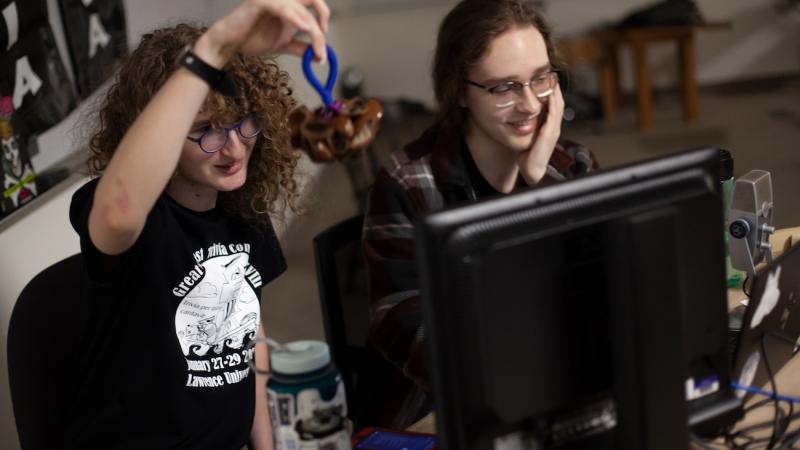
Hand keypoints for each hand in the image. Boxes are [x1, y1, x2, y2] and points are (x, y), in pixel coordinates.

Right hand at [195, 0, 329, 67]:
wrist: (231, 43)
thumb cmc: (253, 39)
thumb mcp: (284, 44)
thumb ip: (301, 48)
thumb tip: (320, 57)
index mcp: (290, 5)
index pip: (314, 4)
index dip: (324, 17)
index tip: (324, 39)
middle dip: (322, 18)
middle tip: (322, 40)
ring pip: (300, 7)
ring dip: (311, 27)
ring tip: (316, 45)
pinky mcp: (262, 2)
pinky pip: (282, 7)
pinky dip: (295, 17)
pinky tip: (303, 27)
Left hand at [517, 83, 563, 184]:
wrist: (531, 170)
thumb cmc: (528, 156)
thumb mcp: (528, 136)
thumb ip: (527, 126)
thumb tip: (520, 116)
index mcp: (549, 127)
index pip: (553, 105)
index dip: (551, 93)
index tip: (547, 80)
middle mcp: (553, 127)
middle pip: (558, 103)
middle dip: (555, 89)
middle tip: (552, 75)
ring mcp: (553, 130)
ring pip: (558, 106)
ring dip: (556, 93)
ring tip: (553, 80)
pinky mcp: (550, 134)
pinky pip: (553, 115)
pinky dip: (553, 104)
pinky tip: (551, 94)